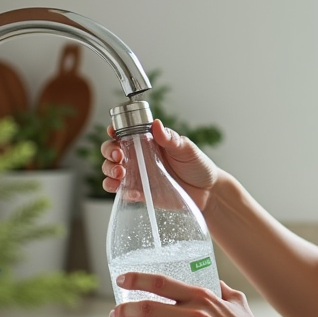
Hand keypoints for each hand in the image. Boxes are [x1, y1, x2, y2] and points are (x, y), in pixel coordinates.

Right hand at [102, 120, 220, 208]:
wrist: (208, 192)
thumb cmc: (198, 166)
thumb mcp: (187, 149)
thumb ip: (171, 138)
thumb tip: (156, 124)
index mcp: (148, 142)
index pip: (125, 132)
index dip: (114, 130)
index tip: (113, 131)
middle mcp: (139, 157)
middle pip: (112, 150)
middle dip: (109, 151)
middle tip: (119, 156)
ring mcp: (137, 174)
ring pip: (111, 170)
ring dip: (109, 170)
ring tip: (120, 173)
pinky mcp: (140, 192)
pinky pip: (121, 190)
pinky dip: (116, 189)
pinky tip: (125, 189)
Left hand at [110, 273, 285, 316]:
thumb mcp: (238, 302)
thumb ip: (222, 291)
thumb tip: (215, 282)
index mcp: (202, 297)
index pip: (161, 283)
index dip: (137, 280)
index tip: (121, 280)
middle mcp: (195, 314)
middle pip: (149, 307)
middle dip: (125, 309)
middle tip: (115, 314)